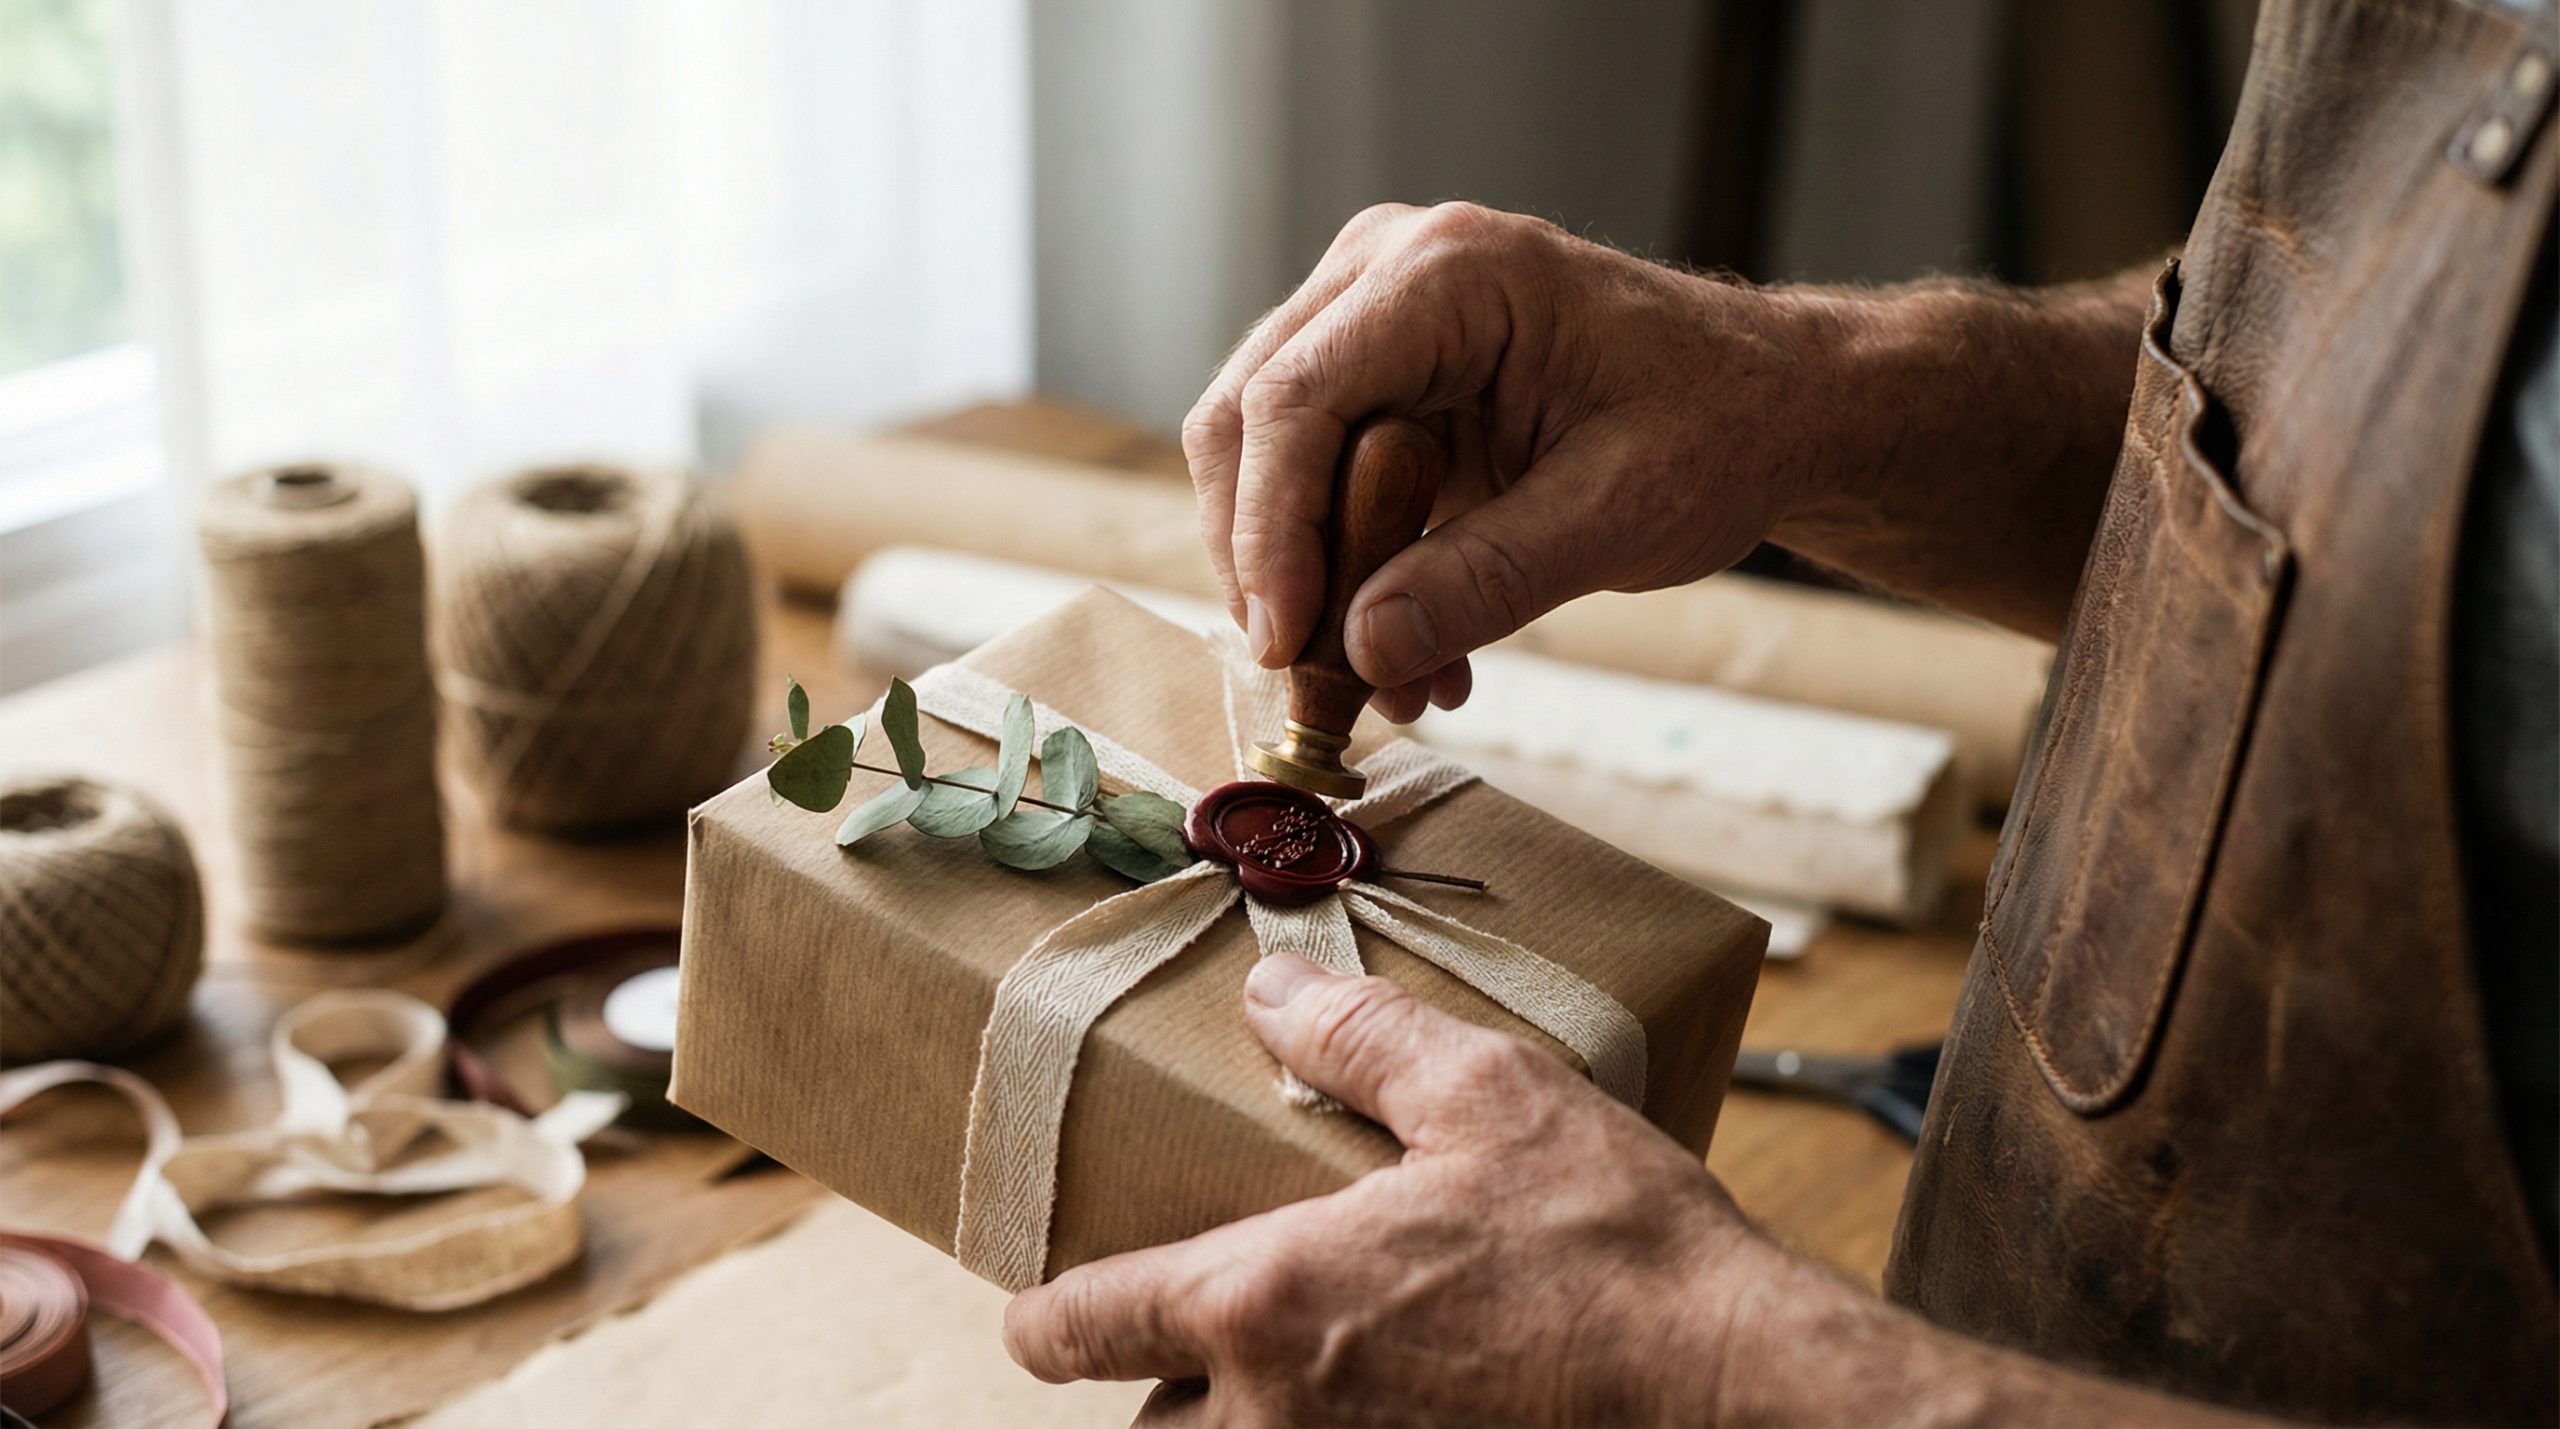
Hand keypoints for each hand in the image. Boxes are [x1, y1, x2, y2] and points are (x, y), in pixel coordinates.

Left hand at [1002, 953, 1782, 1425]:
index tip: (1046, 1305)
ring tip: (1304, 1378)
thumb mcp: (1490, 1097)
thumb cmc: (1617, 1247)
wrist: (1738, 1395)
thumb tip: (1272, 991)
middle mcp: (1278, 1426)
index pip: (1080, 1328)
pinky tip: (1399, 1404)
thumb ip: (1363, 1040)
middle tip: (1207, 1336)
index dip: (1046, 1314)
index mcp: (1265, 1305)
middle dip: (1165, 1389)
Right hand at [1184, 201, 1853, 720]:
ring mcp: (1373, 321)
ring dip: (1305, 583)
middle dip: (1269, 563)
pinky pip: (1313, 483)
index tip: (1286, 643)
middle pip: (1251, 419)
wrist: (1775, 403)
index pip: (1297, 395)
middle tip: (1314, 681)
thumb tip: (1363, 650)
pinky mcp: (1379, 384)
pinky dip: (1343, 576)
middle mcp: (1389, 272)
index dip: (1270, 529)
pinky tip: (1411, 657)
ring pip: (1261, 457)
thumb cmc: (1721, 426)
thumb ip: (1489, 578)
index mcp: (1452, 272)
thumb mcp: (1622, 512)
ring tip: (1385, 686)